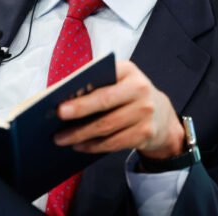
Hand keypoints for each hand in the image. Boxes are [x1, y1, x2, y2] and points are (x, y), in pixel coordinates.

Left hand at [54, 61, 183, 158]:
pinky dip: (93, 146)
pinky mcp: (145, 133)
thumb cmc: (126, 92)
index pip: (101, 82)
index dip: (81, 97)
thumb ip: (95, 82)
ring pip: (107, 127)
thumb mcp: (116, 79)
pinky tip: (79, 146)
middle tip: (57, 123)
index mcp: (128, 70)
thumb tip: (63, 97)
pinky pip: (114, 142)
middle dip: (78, 115)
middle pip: (104, 104)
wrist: (160, 112)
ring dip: (81, 135)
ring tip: (61, 139)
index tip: (60, 107)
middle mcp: (140, 89)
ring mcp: (145, 112)